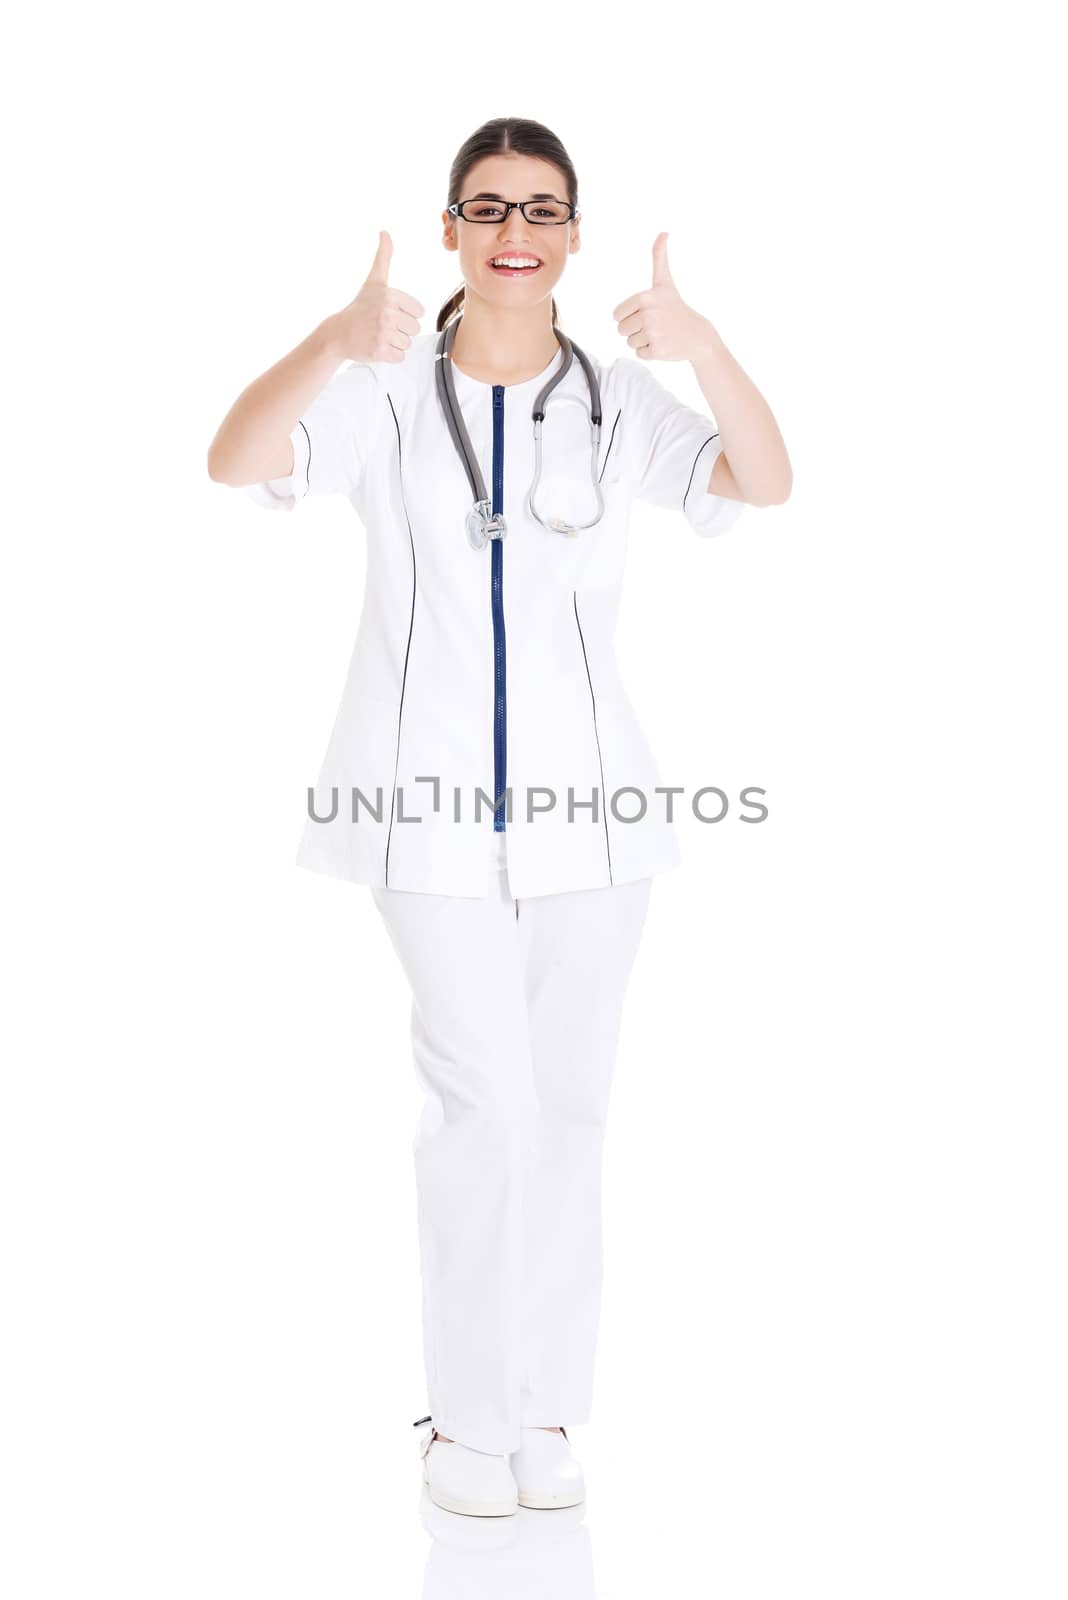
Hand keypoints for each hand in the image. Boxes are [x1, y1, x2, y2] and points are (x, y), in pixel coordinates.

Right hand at [327, 231, 424, 363]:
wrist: (339, 333)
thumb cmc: (360, 307)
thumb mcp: (374, 281)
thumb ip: (383, 257)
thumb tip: (385, 232)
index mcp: (390, 295)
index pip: (419, 311)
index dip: (406, 314)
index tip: (389, 312)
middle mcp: (387, 313)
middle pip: (415, 328)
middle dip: (401, 329)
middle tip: (383, 325)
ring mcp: (383, 333)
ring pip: (408, 343)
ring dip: (396, 342)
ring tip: (379, 335)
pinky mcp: (380, 351)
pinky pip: (400, 356)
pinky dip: (391, 355)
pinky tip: (378, 346)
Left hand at [611, 233, 718, 361]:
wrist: (698, 334)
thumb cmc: (677, 307)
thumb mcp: (665, 282)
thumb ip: (659, 258)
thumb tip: (663, 232)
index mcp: (644, 297)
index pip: (617, 315)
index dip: (629, 316)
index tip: (646, 313)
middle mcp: (647, 315)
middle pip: (621, 330)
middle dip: (635, 330)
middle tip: (654, 325)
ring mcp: (652, 333)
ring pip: (630, 343)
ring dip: (642, 341)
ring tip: (660, 334)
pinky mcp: (657, 351)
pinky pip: (639, 354)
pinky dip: (650, 352)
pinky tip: (663, 344)